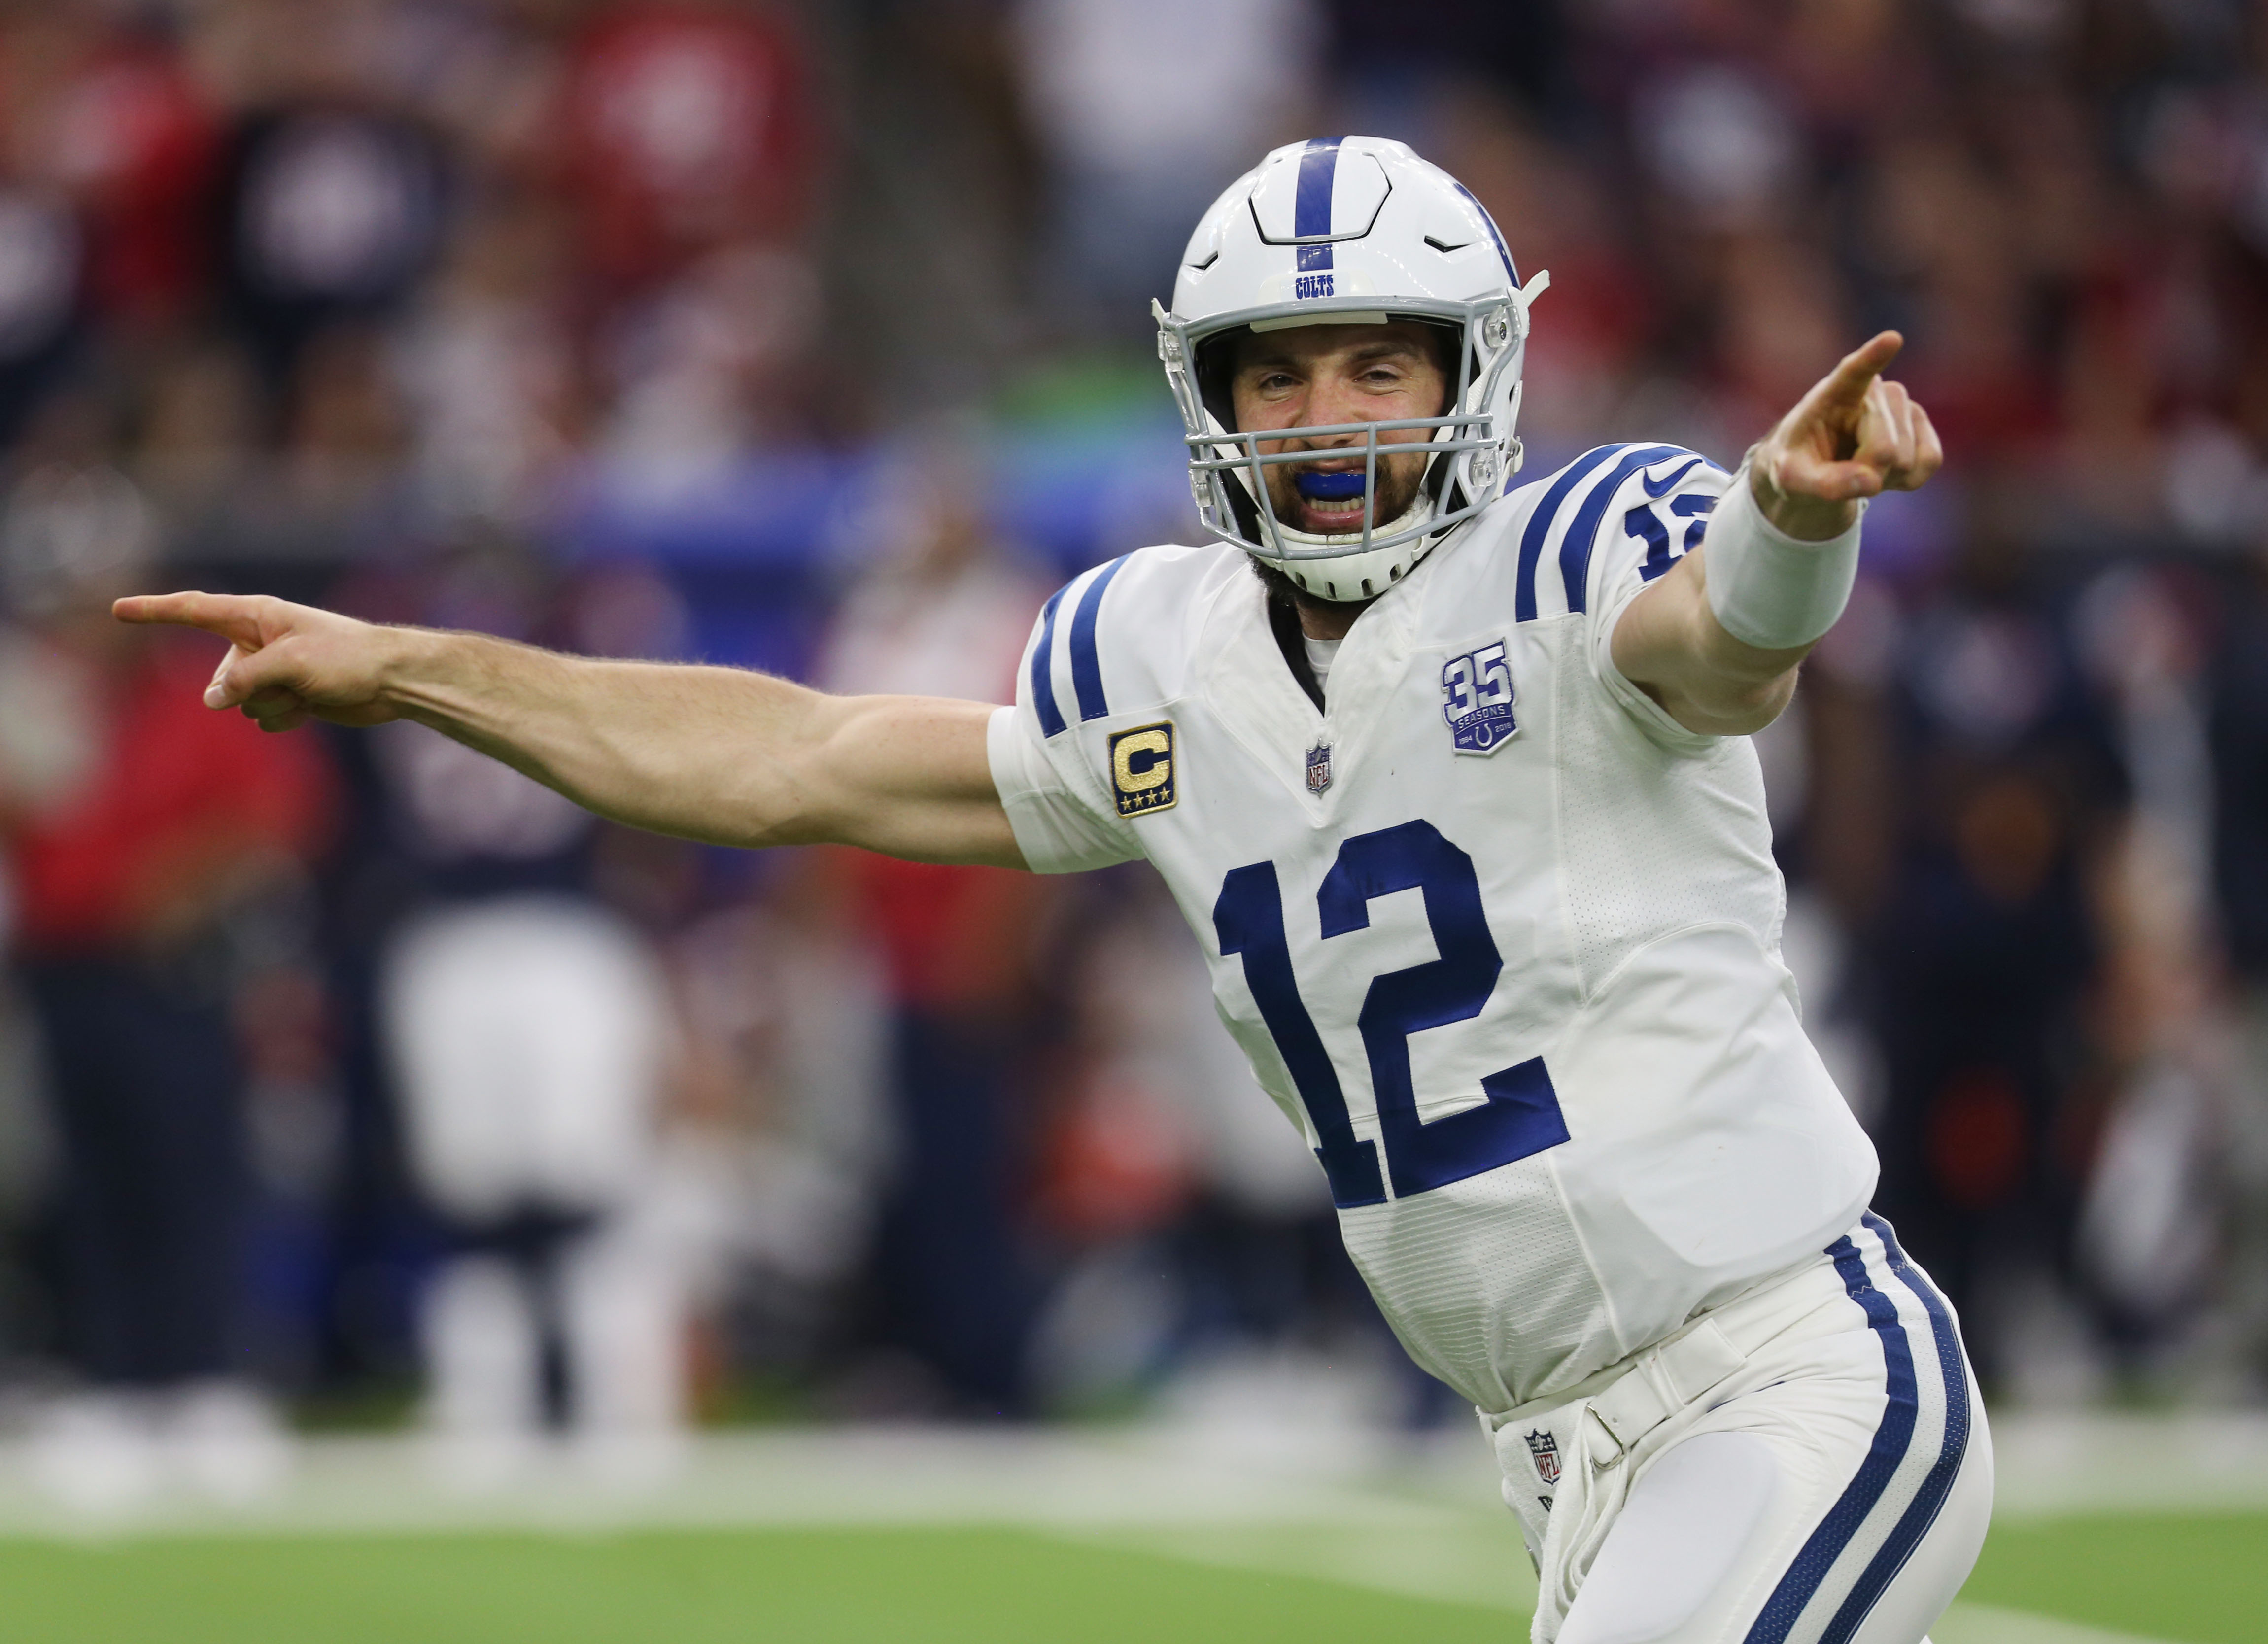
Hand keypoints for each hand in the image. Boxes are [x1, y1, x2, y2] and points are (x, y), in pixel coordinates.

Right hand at [112, 591, 405, 731]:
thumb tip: (212, 700)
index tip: (118, 609)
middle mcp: (259, 642)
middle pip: (221, 678)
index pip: (194, 611)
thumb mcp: (290, 662)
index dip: (155, 611)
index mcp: (256, 617)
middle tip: (291, 681)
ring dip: (272, 705)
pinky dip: (286, 718)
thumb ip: (244, 678)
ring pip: (242, 703)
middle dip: (247, 690)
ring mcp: (273, 672)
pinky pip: (265, 718)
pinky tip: (313, 707)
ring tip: (309, 692)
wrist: (393, 682)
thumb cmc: (349, 658)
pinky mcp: (290, 697)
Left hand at [1749, 331, 1941, 540]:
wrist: (1814, 467)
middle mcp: (1875, 391)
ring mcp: (1903, 406)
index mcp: (1832, 393)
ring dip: (1882, 478)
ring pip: (1906, 459)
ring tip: (1857, 466)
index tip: (1892, 339)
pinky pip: (1930, 461)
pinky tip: (1883, 471)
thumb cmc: (1798, 464)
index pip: (1854, 372)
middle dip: (1865, 473)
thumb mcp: (1792, 479)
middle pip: (1885, 449)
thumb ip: (1824, 482)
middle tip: (1839, 471)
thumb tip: (1871, 482)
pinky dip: (1907, 479)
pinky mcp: (1922, 426)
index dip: (1873, 357)